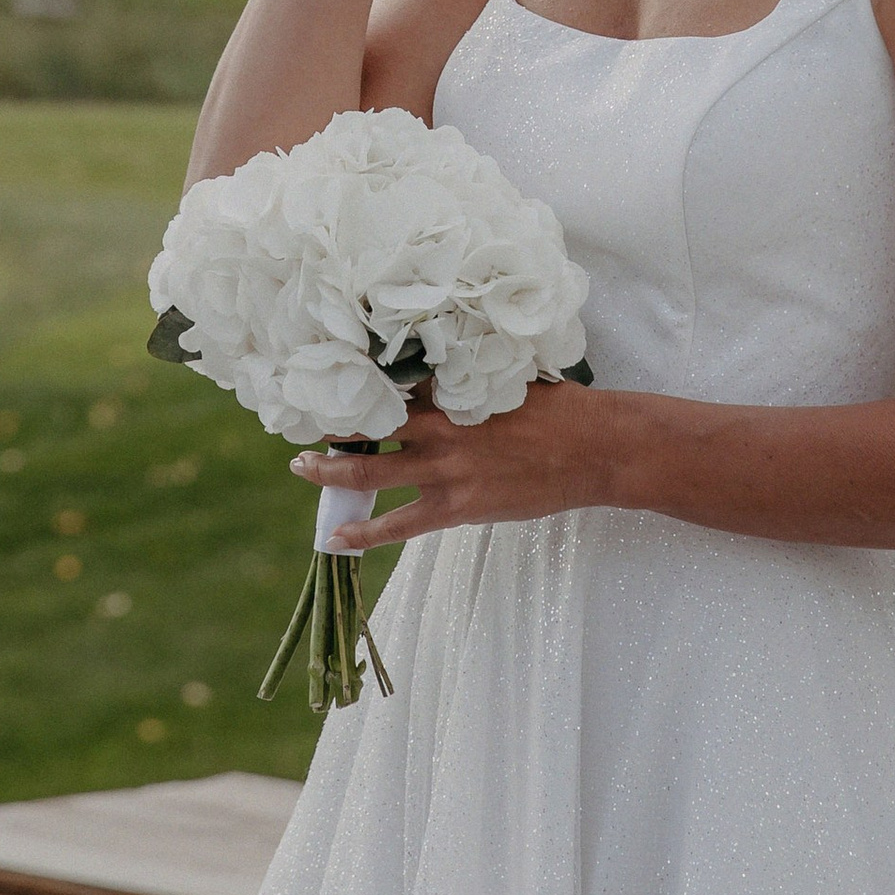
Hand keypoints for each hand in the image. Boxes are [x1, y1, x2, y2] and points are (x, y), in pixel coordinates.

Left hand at [292, 379, 612, 549]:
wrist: (594, 450)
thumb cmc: (559, 408)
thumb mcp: (510, 377)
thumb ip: (471, 373)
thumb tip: (445, 358)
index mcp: (453, 389)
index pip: (392, 380)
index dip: (359, 380)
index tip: (330, 373)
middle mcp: (441, 426)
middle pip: (370, 422)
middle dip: (332, 423)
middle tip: (300, 420)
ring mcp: (446, 469)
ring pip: (373, 469)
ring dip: (332, 469)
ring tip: (302, 466)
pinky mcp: (457, 507)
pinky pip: (399, 524)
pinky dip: (364, 532)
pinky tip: (335, 536)